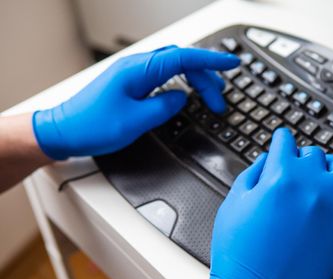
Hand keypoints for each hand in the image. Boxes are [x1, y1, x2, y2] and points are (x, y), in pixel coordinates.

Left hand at [32, 46, 239, 158]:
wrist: (64, 130)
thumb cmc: (92, 126)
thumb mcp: (135, 122)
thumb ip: (164, 107)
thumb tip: (182, 97)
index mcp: (138, 70)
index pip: (184, 58)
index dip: (212, 60)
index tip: (233, 62)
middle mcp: (136, 67)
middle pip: (181, 61)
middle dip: (206, 76)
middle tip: (220, 100)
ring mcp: (133, 74)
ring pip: (173, 68)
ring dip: (195, 79)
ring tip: (210, 98)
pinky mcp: (131, 83)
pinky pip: (163, 76)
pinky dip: (181, 82)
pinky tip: (186, 94)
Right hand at [203, 128, 332, 278]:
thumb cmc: (240, 254)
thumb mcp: (234, 203)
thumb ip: (253, 172)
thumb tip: (268, 157)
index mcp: (279, 176)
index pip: (285, 141)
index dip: (281, 140)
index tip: (282, 142)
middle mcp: (309, 185)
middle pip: (313, 154)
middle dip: (302, 158)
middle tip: (297, 168)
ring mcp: (332, 205)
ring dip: (330, 168)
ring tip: (324, 174)